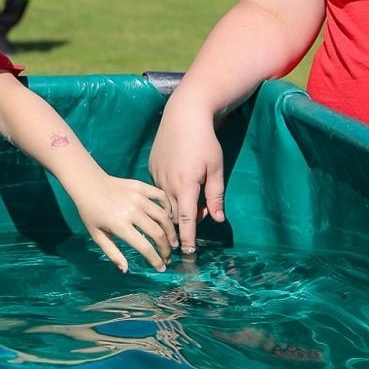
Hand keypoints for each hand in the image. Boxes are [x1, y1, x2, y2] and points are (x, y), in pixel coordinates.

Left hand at [70, 175, 175, 272]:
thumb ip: (112, 253)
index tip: (161, 268)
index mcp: (120, 225)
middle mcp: (132, 211)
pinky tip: (169, 217)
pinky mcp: (141, 186)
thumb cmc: (90, 212)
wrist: (88, 184)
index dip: (156, 260)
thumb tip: (125, 270)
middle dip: (166, 249)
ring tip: (172, 241)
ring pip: (163, 216)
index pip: (144, 247)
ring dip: (171, 231)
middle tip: (168, 256)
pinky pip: (161, 196)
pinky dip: (168, 207)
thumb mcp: (97, 235)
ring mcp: (138, 197)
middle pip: (158, 233)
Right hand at [148, 99, 224, 253]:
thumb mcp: (216, 168)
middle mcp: (167, 184)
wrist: (183, 115)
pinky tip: (177, 185)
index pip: (185, 220)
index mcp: (185, 185)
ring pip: (165, 202)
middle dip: (182, 225)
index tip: (189, 253)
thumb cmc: (205, 141)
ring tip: (188, 205)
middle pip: (174, 214)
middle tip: (193, 227)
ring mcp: (157, 175)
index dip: (188, 238)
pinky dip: (169, 194)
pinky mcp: (151, 167)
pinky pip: (159, 188)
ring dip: (176, 209)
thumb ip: (216, 195)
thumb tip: (217, 220)